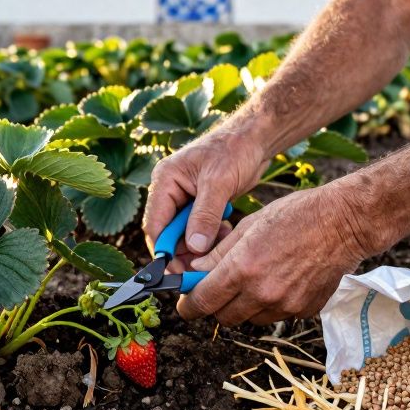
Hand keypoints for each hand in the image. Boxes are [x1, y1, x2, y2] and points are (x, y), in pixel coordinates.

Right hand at [142, 126, 269, 256]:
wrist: (255, 137)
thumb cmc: (234, 149)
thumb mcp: (218, 183)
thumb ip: (205, 215)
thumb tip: (193, 248)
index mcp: (165, 180)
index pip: (155, 224)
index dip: (164, 252)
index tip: (177, 272)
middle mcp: (170, 190)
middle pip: (168, 233)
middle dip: (184, 252)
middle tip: (202, 269)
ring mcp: (186, 198)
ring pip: (185, 234)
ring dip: (201, 246)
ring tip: (220, 248)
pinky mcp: (201, 204)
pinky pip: (200, 229)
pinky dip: (211, 236)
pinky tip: (227, 234)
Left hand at [176, 185, 375, 325]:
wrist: (344, 223)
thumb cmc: (296, 215)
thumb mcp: (249, 226)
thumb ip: (218, 254)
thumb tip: (193, 272)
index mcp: (243, 269)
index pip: (202, 303)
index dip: (188, 305)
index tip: (185, 302)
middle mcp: (262, 293)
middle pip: (223, 317)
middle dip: (216, 305)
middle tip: (219, 287)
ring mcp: (285, 305)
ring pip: (250, 318)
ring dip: (244, 305)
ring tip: (256, 278)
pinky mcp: (304, 311)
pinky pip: (277, 315)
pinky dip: (271, 304)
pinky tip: (281, 279)